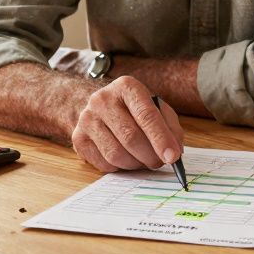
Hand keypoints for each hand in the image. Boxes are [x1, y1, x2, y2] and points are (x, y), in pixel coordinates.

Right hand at [71, 75, 185, 172]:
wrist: (99, 106)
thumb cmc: (133, 109)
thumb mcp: (155, 107)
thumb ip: (169, 127)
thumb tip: (175, 153)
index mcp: (126, 86)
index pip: (146, 115)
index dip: (161, 138)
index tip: (173, 157)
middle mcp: (103, 99)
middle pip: (130, 137)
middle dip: (150, 156)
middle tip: (160, 163)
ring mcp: (87, 119)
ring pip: (116, 153)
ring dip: (136, 164)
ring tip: (143, 160)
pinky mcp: (79, 138)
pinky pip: (104, 163)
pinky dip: (121, 167)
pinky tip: (126, 158)